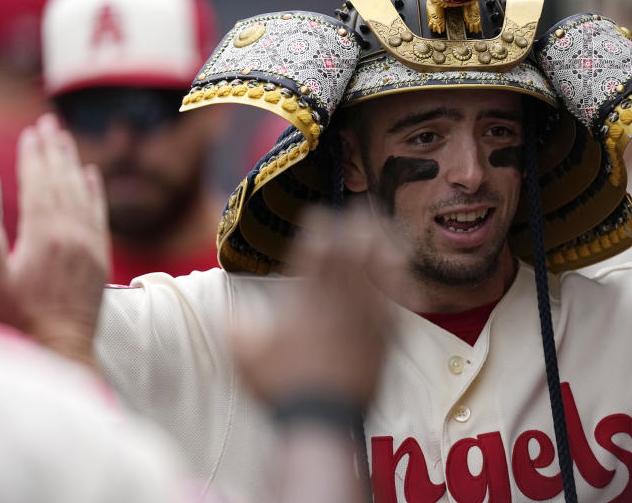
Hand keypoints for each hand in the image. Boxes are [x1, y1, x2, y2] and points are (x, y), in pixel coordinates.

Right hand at [0, 115, 109, 367]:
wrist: (59, 351)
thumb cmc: (16, 317)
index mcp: (45, 235)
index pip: (41, 184)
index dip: (35, 156)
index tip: (32, 131)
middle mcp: (74, 235)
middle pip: (64, 183)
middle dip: (55, 151)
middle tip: (50, 123)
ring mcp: (90, 247)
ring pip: (83, 196)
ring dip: (73, 166)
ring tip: (66, 141)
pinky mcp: (99, 260)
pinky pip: (99, 216)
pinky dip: (95, 193)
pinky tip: (92, 177)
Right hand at [233, 206, 405, 407]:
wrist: (321, 422)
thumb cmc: (281, 390)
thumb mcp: (247, 358)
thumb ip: (237, 329)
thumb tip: (226, 314)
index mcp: (306, 304)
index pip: (314, 257)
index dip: (318, 232)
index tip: (321, 216)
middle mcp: (339, 306)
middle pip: (351, 257)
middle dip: (355, 229)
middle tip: (362, 209)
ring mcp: (365, 322)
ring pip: (377, 276)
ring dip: (381, 249)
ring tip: (386, 231)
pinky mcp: (385, 341)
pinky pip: (397, 307)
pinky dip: (400, 287)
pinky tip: (405, 275)